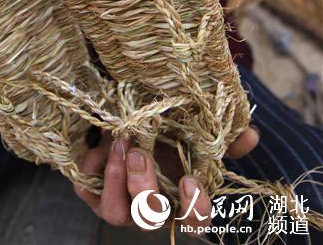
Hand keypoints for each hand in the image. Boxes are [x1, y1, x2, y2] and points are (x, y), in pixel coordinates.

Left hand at [74, 126, 259, 232]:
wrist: (130, 116)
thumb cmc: (171, 129)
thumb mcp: (196, 128)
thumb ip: (223, 135)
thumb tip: (250, 135)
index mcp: (180, 197)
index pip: (195, 222)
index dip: (193, 208)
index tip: (189, 179)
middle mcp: (152, 206)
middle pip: (149, 218)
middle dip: (144, 189)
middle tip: (139, 154)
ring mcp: (122, 201)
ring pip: (116, 214)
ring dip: (116, 181)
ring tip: (120, 145)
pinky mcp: (94, 189)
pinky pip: (88, 191)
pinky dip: (93, 169)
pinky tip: (99, 145)